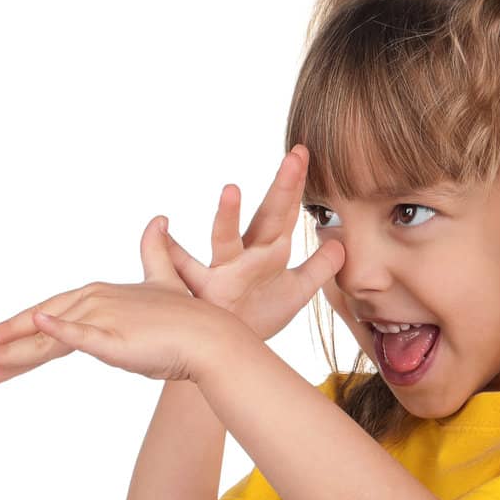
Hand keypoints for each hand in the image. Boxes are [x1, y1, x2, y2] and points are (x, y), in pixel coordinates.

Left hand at [0, 219, 229, 384]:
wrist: (212, 337)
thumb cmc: (187, 320)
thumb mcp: (162, 283)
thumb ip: (153, 252)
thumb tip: (159, 219)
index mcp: (97, 297)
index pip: (49, 313)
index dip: (17, 329)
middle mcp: (93, 303)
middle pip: (40, 326)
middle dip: (5, 344)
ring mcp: (102, 319)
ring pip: (48, 337)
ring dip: (15, 350)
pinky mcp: (114, 337)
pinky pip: (81, 334)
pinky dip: (59, 329)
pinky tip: (39, 325)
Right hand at [161, 145, 344, 341]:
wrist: (227, 347)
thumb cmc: (257, 314)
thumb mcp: (295, 292)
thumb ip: (318, 268)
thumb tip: (340, 244)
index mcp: (269, 251)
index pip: (287, 214)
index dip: (298, 186)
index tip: (304, 152)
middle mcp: (247, 254)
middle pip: (269, 217)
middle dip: (283, 188)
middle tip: (296, 156)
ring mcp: (224, 270)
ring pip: (225, 240)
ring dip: (227, 216)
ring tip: (231, 190)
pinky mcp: (204, 292)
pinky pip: (183, 270)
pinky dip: (165, 251)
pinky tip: (159, 228)